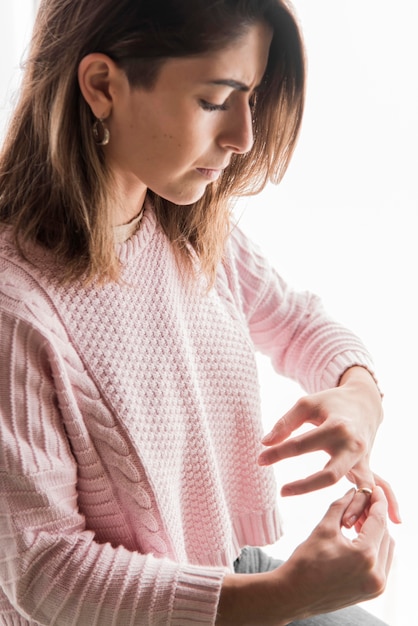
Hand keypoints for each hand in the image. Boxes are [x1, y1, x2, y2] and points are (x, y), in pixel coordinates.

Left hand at [258, 367, 400, 525]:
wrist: (363, 403)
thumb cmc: (330, 403)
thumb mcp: (307, 404)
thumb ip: (285, 423)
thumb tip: (265, 443)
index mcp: (337, 427)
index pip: (302, 444)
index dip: (278, 453)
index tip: (260, 458)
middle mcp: (353, 446)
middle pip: (330, 474)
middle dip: (306, 486)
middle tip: (282, 491)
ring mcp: (363, 459)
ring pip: (361, 488)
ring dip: (353, 508)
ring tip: (338, 525)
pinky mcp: (367, 468)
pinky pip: (375, 490)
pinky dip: (376, 505)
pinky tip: (374, 524)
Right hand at [269, 487, 393, 621]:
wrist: (294, 594)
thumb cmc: (305, 561)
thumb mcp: (324, 528)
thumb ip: (341, 506)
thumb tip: (353, 491)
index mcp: (365, 556)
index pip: (379, 521)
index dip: (378, 502)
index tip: (375, 489)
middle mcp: (376, 574)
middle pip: (385, 535)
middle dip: (376, 517)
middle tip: (364, 502)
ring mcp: (376, 586)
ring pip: (386, 550)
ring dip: (377, 533)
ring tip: (360, 519)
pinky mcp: (372, 592)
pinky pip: (382, 564)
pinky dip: (375, 549)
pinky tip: (360, 538)